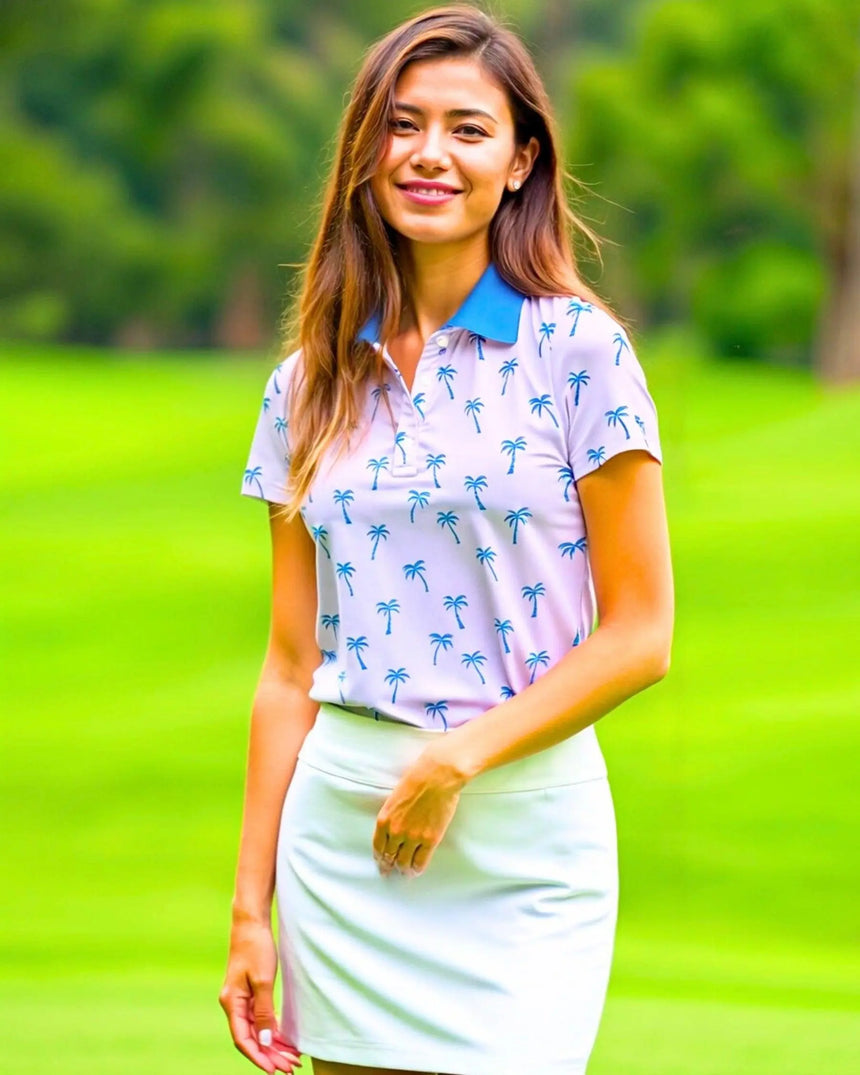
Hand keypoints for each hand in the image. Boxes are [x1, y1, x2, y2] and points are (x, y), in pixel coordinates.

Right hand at [219, 917, 302, 1072]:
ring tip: (291, 1058)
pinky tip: (285, 1038)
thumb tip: (266, 1040)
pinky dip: (272, 1029)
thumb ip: (264, 1011)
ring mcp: (241, 998)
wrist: (251, 922)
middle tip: (291, 1068)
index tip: (274, 1071)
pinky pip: (260, 1017)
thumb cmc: (256, 947)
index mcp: (232, 1002)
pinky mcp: (250, 992)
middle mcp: (234, 1004)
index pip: (243, 1040)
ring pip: (257, 1029)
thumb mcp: (263, 980)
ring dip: (273, 1045)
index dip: (259, 1057)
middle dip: (270, 1055)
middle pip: (251, 1037)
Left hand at [372, 741, 467, 877]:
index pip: (378, 847)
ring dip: (404, 870)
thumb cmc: (416, 781)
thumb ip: (392, 817)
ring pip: (404, 863)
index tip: (381, 864)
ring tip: (406, 872)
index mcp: (384, 820)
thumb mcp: (395, 799)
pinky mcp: (430, 840)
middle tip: (391, 872)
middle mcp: (395, 832)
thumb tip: (393, 832)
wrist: (436, 777)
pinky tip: (417, 869)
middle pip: (390, 857)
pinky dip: (417, 868)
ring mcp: (413, 838)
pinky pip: (421, 862)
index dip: (380, 858)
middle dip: (390, 866)